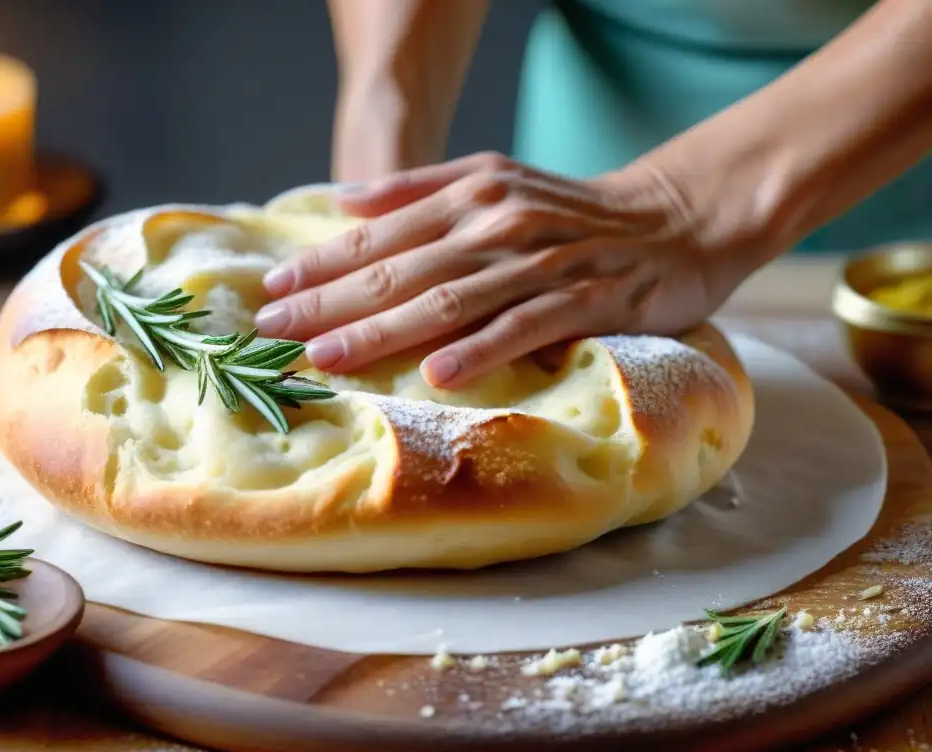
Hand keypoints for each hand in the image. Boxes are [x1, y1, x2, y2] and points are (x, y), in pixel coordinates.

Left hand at [255, 152, 750, 388]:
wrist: (679, 217)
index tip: (272, 289)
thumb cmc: (575, 212)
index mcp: (472, 193)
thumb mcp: (496, 179)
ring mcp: (543, 262)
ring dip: (384, 330)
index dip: (322, 262)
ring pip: (450, 299)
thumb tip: (345, 201)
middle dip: (330, 301)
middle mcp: (499, 222)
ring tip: (327, 358)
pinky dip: (481, 349)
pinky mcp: (588, 299)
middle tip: (272, 331)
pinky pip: (526, 326)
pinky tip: (438, 374)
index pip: (381, 233)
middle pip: (401, 268)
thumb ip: (420, 189)